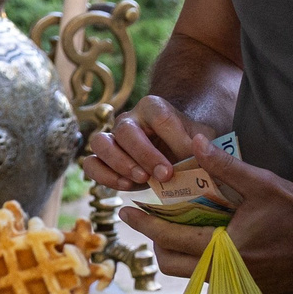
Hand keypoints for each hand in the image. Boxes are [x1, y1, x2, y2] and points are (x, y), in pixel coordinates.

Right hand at [82, 93, 209, 190]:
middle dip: (145, 155)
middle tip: (164, 175)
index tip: (188, 159)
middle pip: (126, 130)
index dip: (173, 139)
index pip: (159, 117)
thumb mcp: (201, 142)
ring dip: (120, 163)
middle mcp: (127, 119)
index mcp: (153, 107)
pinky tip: (126, 186)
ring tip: (141, 180)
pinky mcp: (102, 159)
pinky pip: (91, 165)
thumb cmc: (188, 146)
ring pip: (100, 143)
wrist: (174, 155)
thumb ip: (201, 145)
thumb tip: (195, 150)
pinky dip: (104, 176)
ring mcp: (111, 138)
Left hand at [119, 135, 292, 293]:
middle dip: (156, 241)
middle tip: (148, 218)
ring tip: (174, 227)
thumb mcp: (265, 185)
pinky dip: (200, 259)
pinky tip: (206, 239)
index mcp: (224, 249)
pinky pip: (211, 277)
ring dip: (177, 251)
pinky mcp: (249, 290)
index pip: (170, 239)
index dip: (145, 224)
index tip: (124, 211)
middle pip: (172, 264)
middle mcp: (225, 274)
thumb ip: (226, 167)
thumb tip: (195, 143)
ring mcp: (237, 286)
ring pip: (190, 273)